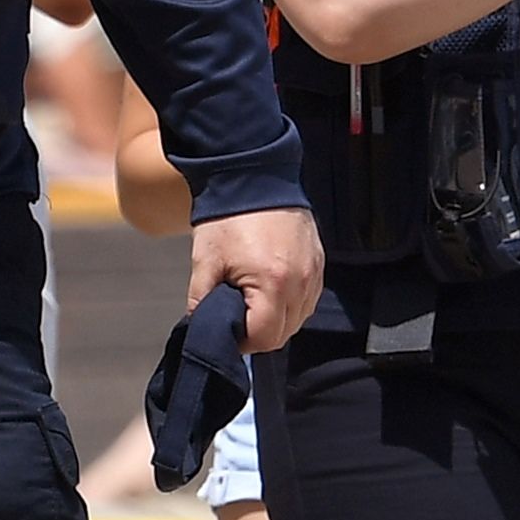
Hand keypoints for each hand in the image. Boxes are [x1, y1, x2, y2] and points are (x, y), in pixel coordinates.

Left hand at [186, 205, 325, 352]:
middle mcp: (300, 282)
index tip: (227, 332)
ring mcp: (313, 273)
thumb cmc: (228, 218)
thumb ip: (201, 302)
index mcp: (272, 283)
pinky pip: (307, 299)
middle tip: (237, 319)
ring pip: (298, 319)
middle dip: (258, 333)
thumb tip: (201, 328)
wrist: (253, 177)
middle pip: (283, 333)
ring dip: (276, 320)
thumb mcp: (206, 262)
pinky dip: (290, 303)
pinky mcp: (319, 264)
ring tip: (253, 302)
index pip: (263, 337)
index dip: (242, 342)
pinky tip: (271, 291)